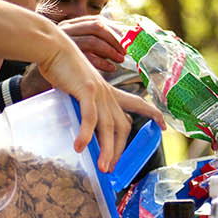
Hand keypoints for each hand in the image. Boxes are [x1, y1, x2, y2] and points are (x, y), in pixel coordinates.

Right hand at [19, 16, 126, 99]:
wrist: (33, 80)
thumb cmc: (56, 68)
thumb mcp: (74, 53)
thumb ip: (90, 47)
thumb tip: (114, 50)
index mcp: (71, 25)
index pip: (97, 20)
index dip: (114, 30)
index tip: (125, 41)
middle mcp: (67, 28)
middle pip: (98, 27)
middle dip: (115, 40)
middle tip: (124, 52)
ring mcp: (64, 40)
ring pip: (94, 39)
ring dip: (111, 50)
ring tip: (119, 60)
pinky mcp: (63, 54)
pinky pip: (87, 54)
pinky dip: (102, 62)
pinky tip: (110, 68)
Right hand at [32, 27, 159, 171]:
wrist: (54, 48)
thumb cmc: (62, 69)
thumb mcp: (78, 89)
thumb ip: (83, 106)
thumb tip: (80, 127)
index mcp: (108, 92)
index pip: (137, 104)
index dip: (152, 115)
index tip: (163, 126)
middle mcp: (108, 94)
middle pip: (122, 125)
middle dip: (120, 149)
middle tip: (113, 168)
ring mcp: (98, 92)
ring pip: (108, 126)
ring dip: (107, 149)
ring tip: (104, 168)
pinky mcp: (86, 91)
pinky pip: (89, 117)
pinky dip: (85, 133)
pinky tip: (79, 147)